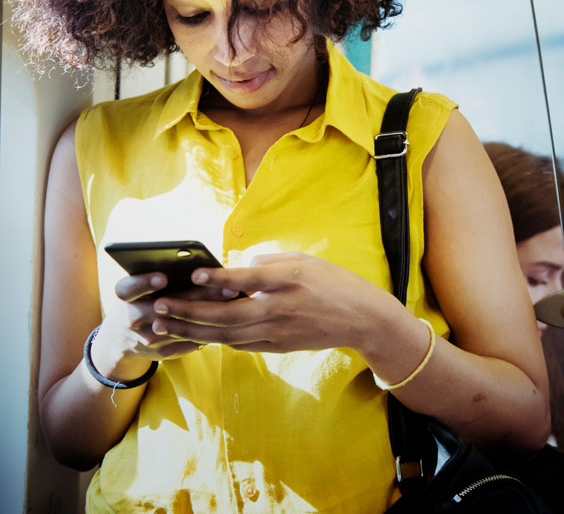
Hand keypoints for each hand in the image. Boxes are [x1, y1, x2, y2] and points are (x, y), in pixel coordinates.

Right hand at [91, 271, 239, 379]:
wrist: (122, 339)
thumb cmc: (142, 299)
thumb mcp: (142, 286)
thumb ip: (164, 275)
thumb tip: (201, 263)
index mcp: (126, 297)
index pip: (128, 289)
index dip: (144, 283)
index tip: (163, 277)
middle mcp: (132, 318)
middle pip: (162, 308)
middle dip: (195, 297)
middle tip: (225, 286)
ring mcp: (146, 339)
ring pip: (179, 327)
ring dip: (208, 315)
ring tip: (232, 301)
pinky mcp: (161, 352)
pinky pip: (187, 343)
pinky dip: (207, 330)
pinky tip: (230, 318)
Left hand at [148, 252, 395, 352]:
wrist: (361, 318)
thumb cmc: (334, 282)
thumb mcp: (304, 260)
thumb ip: (268, 263)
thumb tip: (238, 269)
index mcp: (288, 281)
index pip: (247, 280)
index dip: (218, 278)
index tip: (193, 274)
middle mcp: (280, 309)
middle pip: (227, 315)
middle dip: (188, 312)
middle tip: (158, 308)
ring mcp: (278, 332)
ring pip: (227, 335)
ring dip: (193, 331)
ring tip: (164, 326)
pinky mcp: (279, 347)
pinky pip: (241, 345)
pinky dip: (216, 340)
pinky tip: (196, 334)